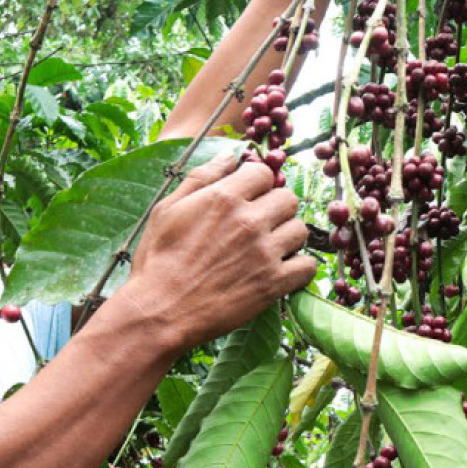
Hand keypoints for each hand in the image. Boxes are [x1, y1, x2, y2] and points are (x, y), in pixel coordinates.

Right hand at [112, 153, 315, 349]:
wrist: (161, 311)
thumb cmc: (158, 260)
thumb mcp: (168, 209)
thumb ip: (202, 177)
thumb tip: (230, 156)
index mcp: (224, 198)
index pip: (264, 172)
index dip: (258, 182)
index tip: (251, 195)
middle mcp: (249, 221)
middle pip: (288, 198)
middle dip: (276, 207)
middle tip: (261, 223)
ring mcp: (264, 253)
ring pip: (301, 230)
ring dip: (288, 236)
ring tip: (270, 247)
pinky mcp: (273, 284)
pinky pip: (308, 267)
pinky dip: (300, 267)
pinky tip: (283, 270)